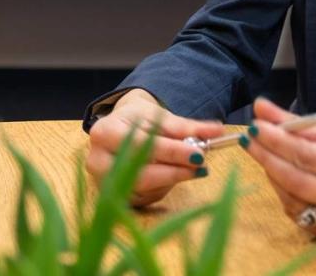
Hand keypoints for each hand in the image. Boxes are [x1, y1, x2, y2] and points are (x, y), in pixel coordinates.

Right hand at [86, 89, 223, 206]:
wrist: (122, 127)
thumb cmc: (140, 120)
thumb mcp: (162, 117)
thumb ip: (188, 127)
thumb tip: (217, 131)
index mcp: (105, 132)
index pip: (142, 145)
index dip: (173, 152)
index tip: (199, 154)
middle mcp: (97, 160)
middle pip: (141, 173)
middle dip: (175, 171)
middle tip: (201, 167)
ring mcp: (102, 183)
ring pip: (144, 189)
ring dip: (172, 180)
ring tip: (189, 168)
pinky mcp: (113, 198)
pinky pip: (144, 199)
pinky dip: (163, 188)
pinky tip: (171, 175)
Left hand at [243, 98, 315, 236]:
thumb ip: (293, 120)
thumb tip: (259, 107)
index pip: (306, 155)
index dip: (277, 141)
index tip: (256, 127)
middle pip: (296, 179)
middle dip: (267, 157)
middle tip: (248, 139)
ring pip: (291, 197)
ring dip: (271, 172)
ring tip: (262, 151)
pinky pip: (295, 210)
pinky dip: (281, 189)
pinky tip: (277, 172)